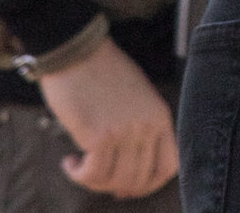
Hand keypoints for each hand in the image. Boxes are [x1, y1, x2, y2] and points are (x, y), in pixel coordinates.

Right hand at [36, 38, 177, 198]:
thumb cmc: (102, 70)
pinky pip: (92, 174)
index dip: (150, 185)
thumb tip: (132, 162)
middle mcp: (147, 126)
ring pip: (115, 181)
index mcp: (160, 115)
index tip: (130, 187)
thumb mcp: (137, 95)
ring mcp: (125, 132)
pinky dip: (78, 175)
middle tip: (97, 178)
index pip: (169, 166)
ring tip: (80, 165)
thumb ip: (141, 124)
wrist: (77, 51)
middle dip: (117, 187)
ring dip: (93, 181)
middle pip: (139, 180)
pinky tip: (70, 161)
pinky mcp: (99, 136)